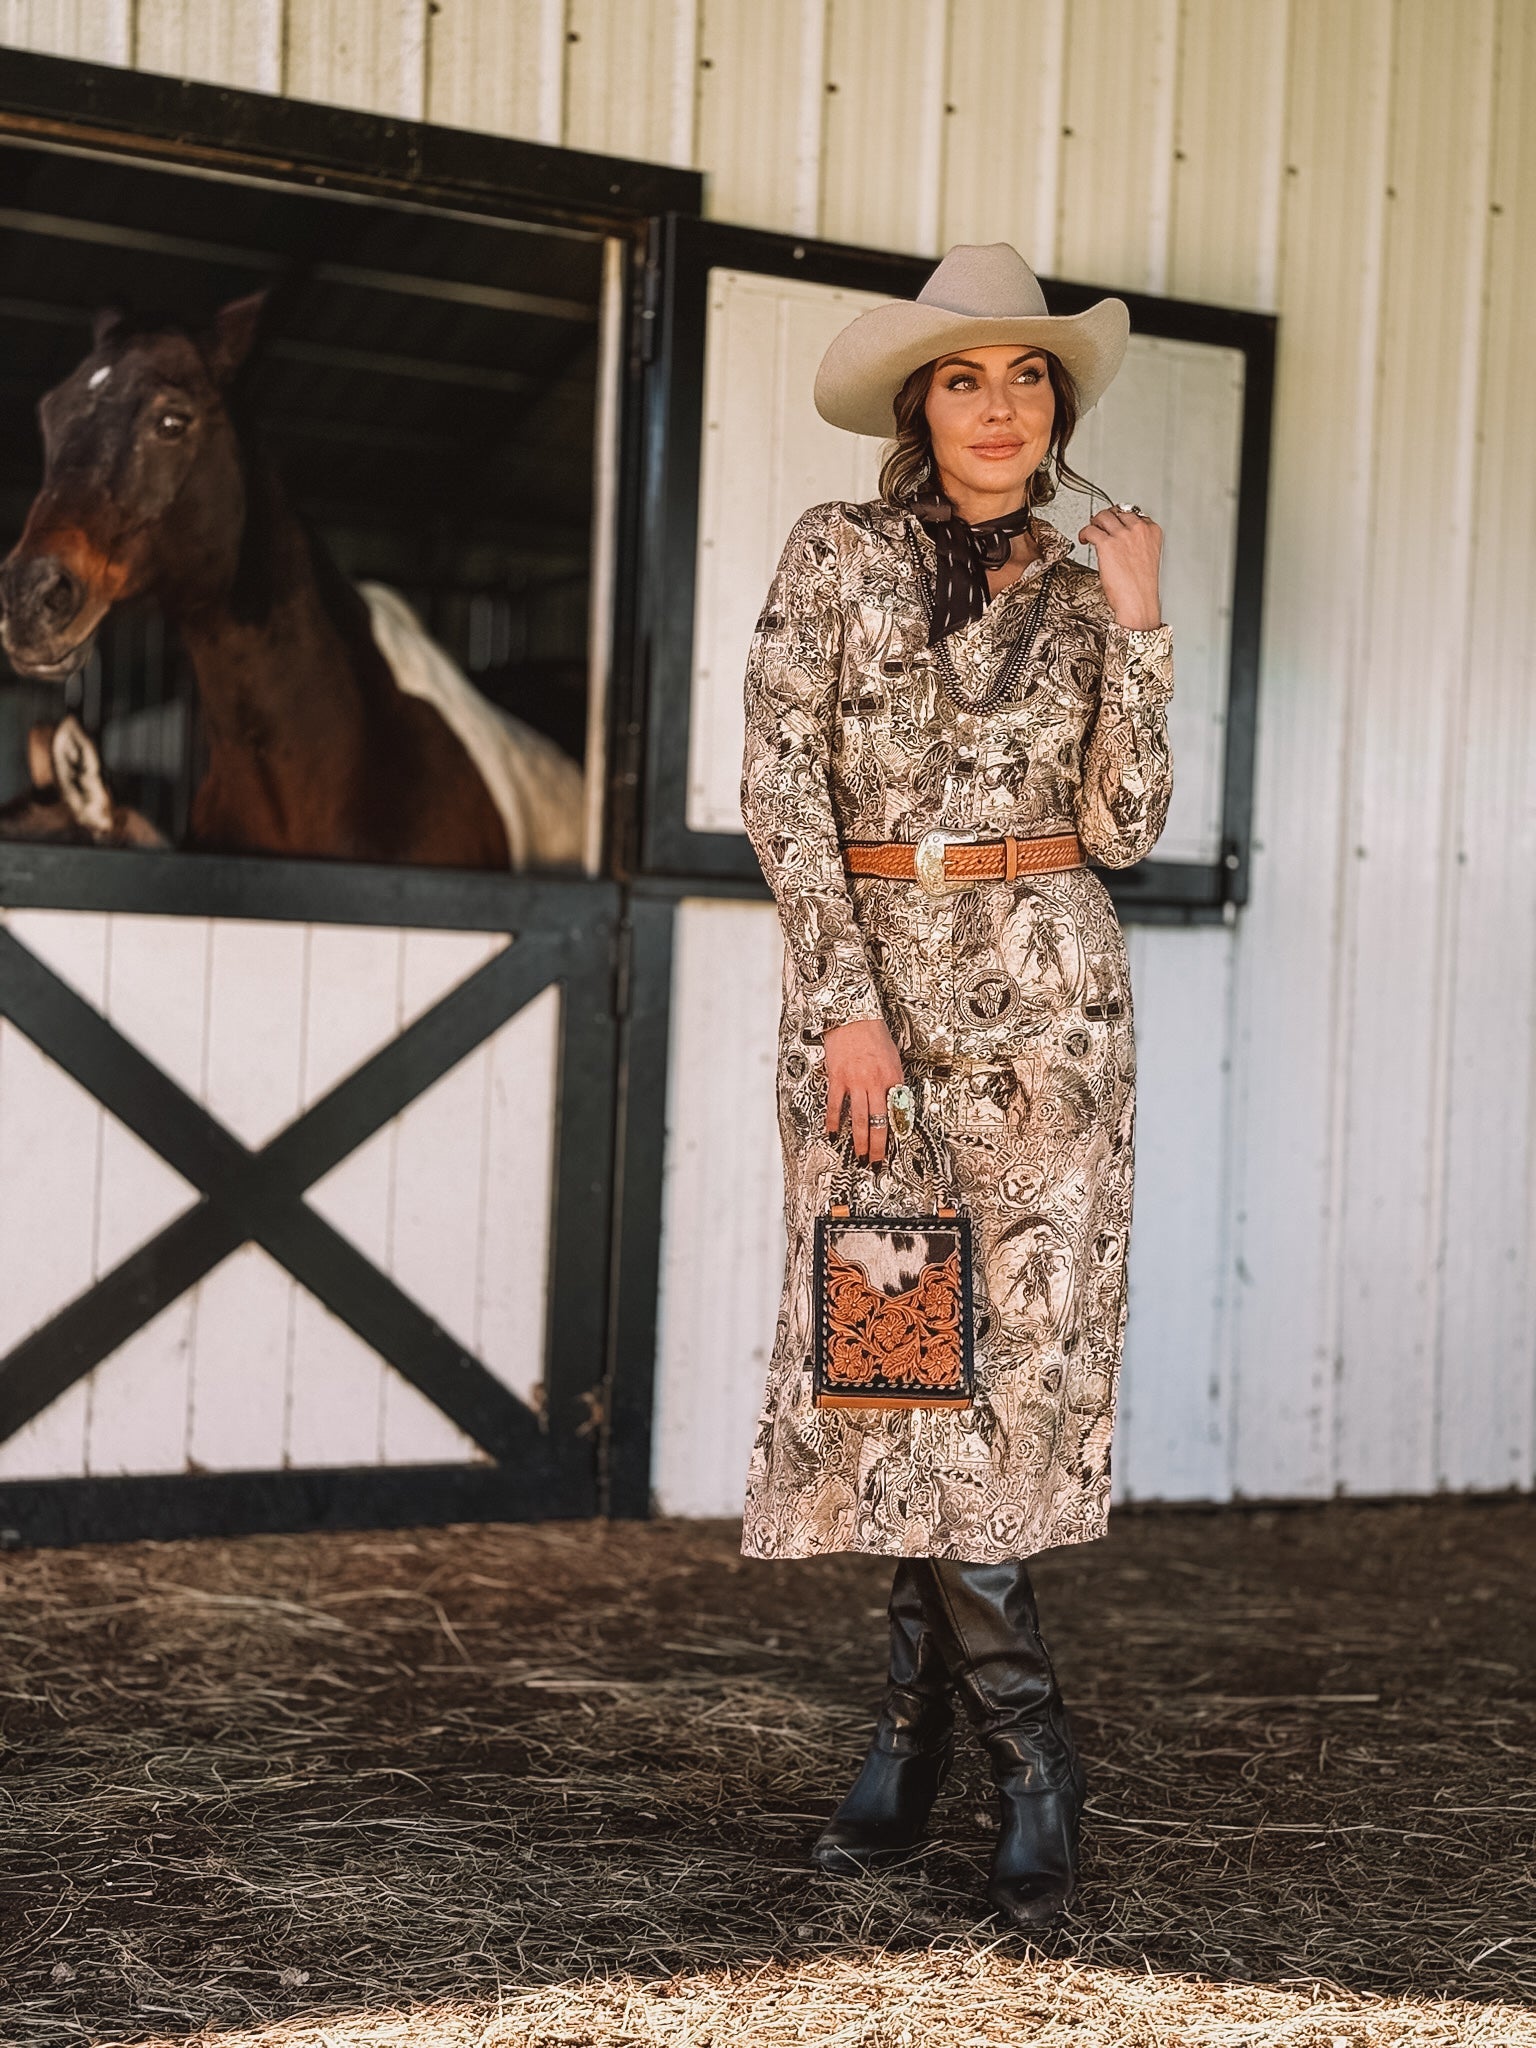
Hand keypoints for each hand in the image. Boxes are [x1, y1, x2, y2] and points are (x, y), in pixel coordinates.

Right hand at [823, 1015, 904, 1165]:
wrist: (852, 1016)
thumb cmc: (874, 1034)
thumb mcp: (893, 1057)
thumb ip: (893, 1081)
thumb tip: (895, 1103)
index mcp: (892, 1077)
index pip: (897, 1111)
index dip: (896, 1132)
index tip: (894, 1146)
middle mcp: (875, 1082)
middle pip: (878, 1121)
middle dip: (877, 1145)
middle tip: (875, 1160)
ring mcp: (855, 1081)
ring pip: (859, 1118)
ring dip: (859, 1140)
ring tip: (859, 1155)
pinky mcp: (837, 1078)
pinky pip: (835, 1105)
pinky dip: (834, 1121)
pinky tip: (833, 1133)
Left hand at [1080, 505, 1162, 628]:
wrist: (1138, 601)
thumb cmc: (1141, 587)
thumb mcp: (1148, 558)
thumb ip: (1138, 544)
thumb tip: (1123, 540)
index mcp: (1152, 532)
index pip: (1134, 514)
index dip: (1121, 518)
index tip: (1116, 523)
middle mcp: (1138, 530)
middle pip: (1118, 512)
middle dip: (1107, 518)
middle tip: (1100, 525)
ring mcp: (1122, 535)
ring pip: (1103, 517)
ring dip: (1094, 522)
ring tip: (1091, 531)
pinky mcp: (1106, 544)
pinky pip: (1091, 530)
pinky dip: (1084, 533)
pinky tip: (1084, 538)